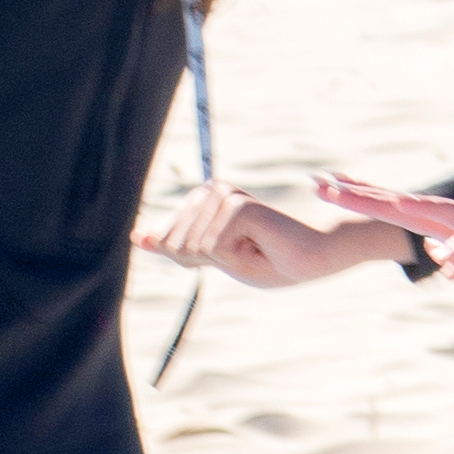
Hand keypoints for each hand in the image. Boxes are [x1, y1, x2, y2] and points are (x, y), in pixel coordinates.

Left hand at [137, 183, 419, 291]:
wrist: (317, 257)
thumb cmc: (274, 260)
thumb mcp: (217, 258)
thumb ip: (177, 246)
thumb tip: (137, 238)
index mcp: (205, 202)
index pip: (168, 236)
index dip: (183, 253)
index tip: (219, 248)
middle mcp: (212, 193)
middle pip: (174, 243)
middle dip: (205, 260)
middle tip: (247, 252)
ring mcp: (225, 198)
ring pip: (191, 246)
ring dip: (224, 260)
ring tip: (256, 248)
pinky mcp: (238, 206)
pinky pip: (211, 247)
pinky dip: (235, 257)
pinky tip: (261, 245)